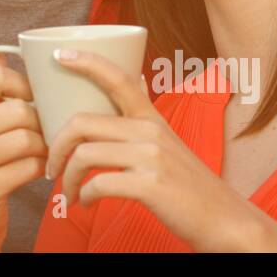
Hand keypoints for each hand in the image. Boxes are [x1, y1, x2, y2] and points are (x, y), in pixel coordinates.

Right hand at [0, 39, 47, 251]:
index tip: (35, 97)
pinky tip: (40, 169)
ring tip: (45, 149)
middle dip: (40, 119)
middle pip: (17, 108)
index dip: (24, 84)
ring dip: (44, 145)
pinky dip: (42, 167)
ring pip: (26, 137)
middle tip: (46, 129)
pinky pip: (29, 166)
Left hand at [44, 48, 276, 251]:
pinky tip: (86, 203)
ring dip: (67, 178)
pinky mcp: (150, 186)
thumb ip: (139, 126)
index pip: (117, 77)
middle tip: (51, 166)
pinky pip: (98, 184)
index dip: (86, 62)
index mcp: (151, 118)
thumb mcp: (167, 145)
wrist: (225, 221)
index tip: (58, 55)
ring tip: (68, 194)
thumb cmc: (188, 187)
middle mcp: (150, 131)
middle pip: (81, 122)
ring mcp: (150, 157)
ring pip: (84, 155)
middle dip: (55, 146)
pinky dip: (84, 196)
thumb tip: (114, 103)